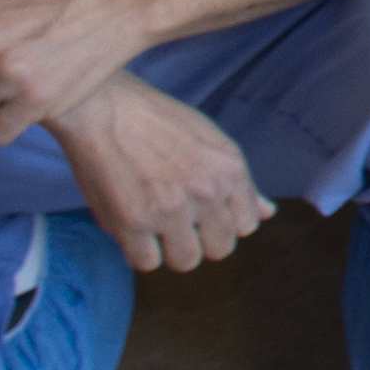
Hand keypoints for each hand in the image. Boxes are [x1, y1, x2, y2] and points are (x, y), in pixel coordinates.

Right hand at [51, 72, 268, 273]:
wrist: (101, 106)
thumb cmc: (155, 121)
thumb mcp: (210, 141)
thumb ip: (240, 183)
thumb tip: (268, 212)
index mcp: (230, 169)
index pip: (246, 225)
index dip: (222, 222)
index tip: (202, 212)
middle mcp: (206, 192)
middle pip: (220, 249)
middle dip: (199, 239)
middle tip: (175, 219)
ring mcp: (170, 210)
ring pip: (186, 261)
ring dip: (169, 248)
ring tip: (152, 221)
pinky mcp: (133, 223)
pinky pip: (146, 263)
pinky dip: (138, 251)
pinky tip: (131, 225)